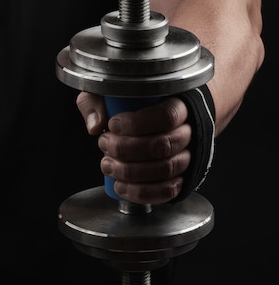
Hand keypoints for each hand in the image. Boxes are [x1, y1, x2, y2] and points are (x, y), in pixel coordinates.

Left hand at [76, 91, 191, 203]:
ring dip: (130, 172)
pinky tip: (121, 186)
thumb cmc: (135, 104)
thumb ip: (97, 101)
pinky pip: (167, 191)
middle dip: (126, 149)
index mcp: (179, 105)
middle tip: (104, 144)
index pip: (166, 116)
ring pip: (165, 170)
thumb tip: (95, 125)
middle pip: (162, 145)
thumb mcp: (111, 91)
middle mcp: (189, 132)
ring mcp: (188, 157)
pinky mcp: (181, 178)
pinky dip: (142, 192)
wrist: (162, 120)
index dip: (137, 124)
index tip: (113, 124)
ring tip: (107, 164)